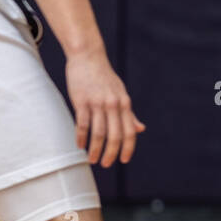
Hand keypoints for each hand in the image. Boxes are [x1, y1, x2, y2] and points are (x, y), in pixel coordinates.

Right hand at [66, 48, 144, 166]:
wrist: (88, 56)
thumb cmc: (105, 77)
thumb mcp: (121, 93)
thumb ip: (129, 113)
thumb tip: (140, 129)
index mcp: (125, 103)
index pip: (130, 131)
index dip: (128, 148)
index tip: (124, 160)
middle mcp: (113, 104)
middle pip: (115, 136)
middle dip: (111, 153)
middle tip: (106, 164)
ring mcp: (97, 103)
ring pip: (98, 133)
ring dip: (95, 150)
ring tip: (92, 160)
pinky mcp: (82, 101)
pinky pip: (83, 125)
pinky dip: (81, 138)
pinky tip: (80, 145)